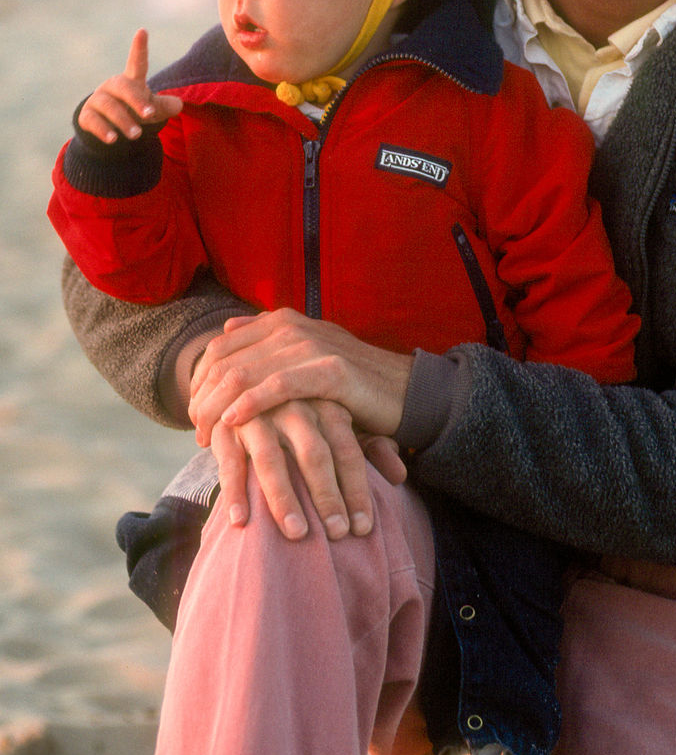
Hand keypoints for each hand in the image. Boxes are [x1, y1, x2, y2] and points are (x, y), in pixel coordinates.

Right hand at [77, 29, 182, 143]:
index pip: (137, 63)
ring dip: (123, 121)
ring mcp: (98, 100)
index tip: (142, 32)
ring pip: (109, 107)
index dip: (139, 48)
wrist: (107, 127)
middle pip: (123, 88)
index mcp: (131, 81)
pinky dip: (103, 130)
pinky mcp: (87, 116)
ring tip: (136, 135)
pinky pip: (93, 121)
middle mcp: (113, 87)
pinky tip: (113, 139)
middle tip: (149, 115)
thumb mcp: (152, 109)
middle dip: (137, 101)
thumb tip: (178, 105)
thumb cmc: (133, 111)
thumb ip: (164, 106)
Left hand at [189, 308, 410, 444]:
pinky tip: (233, 422)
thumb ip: (266, 339)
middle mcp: (292, 327)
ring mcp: (311, 345)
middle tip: (196, 432)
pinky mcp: (330, 370)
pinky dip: (250, 404)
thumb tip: (228, 326)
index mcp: (282, 320)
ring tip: (207, 434)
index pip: (220, 347)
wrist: (404, 390)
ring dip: (218, 406)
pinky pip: (278, 386)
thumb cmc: (348, 382)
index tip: (192, 413)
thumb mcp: (304, 354)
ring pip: (245, 373)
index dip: (199, 380)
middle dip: (202, 398)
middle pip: (226, 360)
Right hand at [211, 399, 407, 539]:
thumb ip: (372, 446)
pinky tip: (240, 521)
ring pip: (271, 459)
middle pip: (314, 455)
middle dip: (327, 496)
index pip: (348, 450)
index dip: (357, 489)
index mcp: (327, 405)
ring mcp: (259, 415)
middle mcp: (295, 407)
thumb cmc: (306, 411)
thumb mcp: (341, 420)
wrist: (252, 377)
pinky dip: (234, 491)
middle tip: (339, 534)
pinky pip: (230, 461)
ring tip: (297, 534)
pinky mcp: (227, 425)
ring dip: (284, 498)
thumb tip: (401, 475)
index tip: (364, 528)